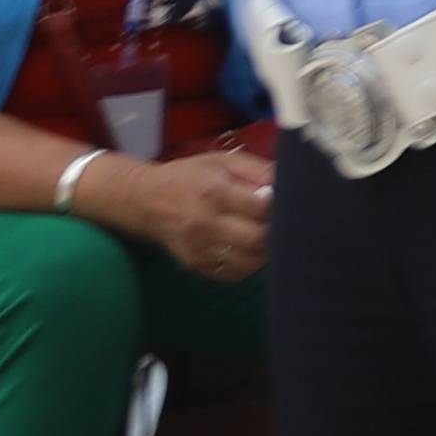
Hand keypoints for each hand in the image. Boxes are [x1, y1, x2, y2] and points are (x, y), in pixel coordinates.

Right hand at [112, 144, 274, 282]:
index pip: (261, 207)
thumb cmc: (190, 177)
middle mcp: (205, 223)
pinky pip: (234, 273)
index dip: (280, 206)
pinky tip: (249, 248)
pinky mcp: (195, 265)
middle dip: (277, 231)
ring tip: (268, 235)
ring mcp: (198, 249)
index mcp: (214, 192)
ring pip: (249, 261)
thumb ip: (257, 170)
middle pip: (258, 238)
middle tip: (283, 222)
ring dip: (266, 251)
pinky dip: (249, 263)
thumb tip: (289, 182)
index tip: (288, 202)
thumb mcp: (222, 161)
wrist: (145, 202)